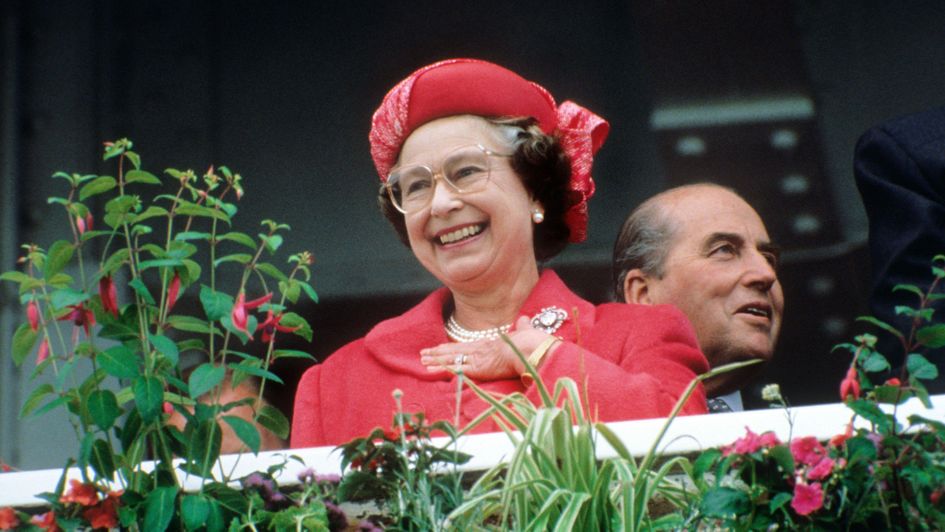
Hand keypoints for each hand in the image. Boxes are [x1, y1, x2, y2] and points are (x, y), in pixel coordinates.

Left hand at [420, 316, 556, 380]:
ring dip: (435, 359)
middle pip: (455, 350)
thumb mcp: (526, 333)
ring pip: (450, 358)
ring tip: (422, 359)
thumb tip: (524, 320)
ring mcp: (477, 358)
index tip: (442, 347)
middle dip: (438, 351)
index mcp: (491, 343)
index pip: (467, 346)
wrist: (533, 349)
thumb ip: (523, 327)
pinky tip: (428, 370)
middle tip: (424, 352)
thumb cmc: (533, 343)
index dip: (453, 347)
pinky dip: (440, 369)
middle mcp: (481, 349)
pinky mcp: (476, 368)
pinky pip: (454, 369)